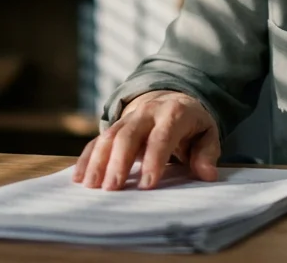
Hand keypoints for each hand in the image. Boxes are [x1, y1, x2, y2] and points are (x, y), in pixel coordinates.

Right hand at [72, 90, 219, 190]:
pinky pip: (97, 140)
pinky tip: (79, 177)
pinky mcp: (114, 127)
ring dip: (98, 162)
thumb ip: (207, 153)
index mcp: (173, 113)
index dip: (154, 160)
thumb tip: (207, 173)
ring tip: (91, 186)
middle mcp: (146, 112)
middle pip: (128, 136)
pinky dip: (87, 158)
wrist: (173, 97)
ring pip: (108, 137)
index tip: (147, 185)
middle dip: (119, 162)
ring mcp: (127, 118)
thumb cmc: (191, 123)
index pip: (161, 137)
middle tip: (112, 188)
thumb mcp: (207, 133)